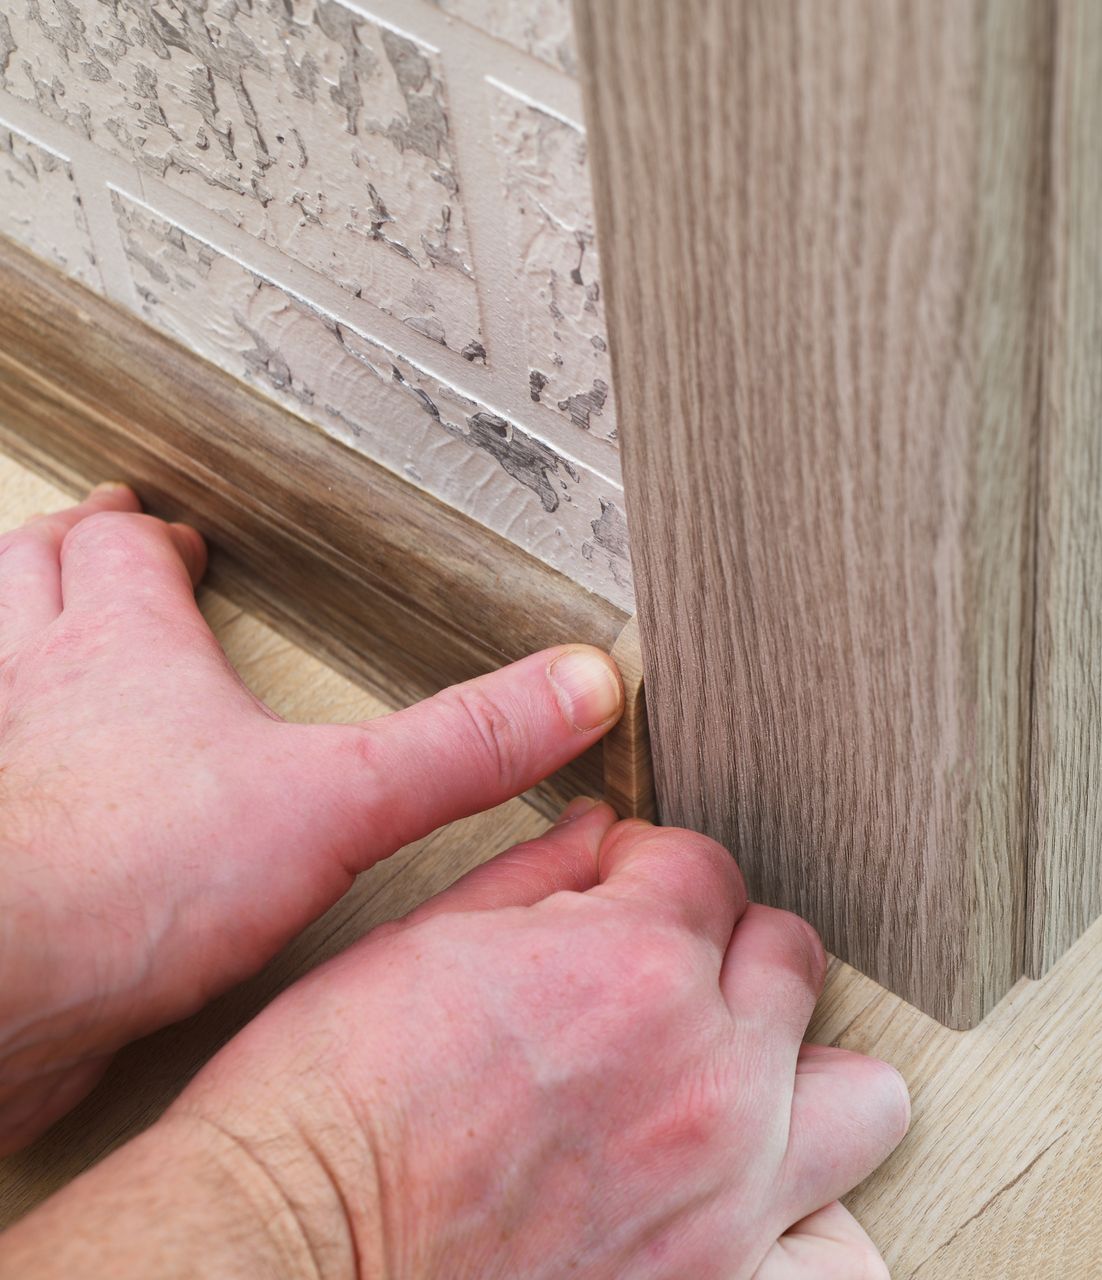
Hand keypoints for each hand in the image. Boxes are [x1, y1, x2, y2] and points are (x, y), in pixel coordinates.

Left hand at [0, 484, 625, 1149]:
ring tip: (50, 637)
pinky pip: (1, 790)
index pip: (126, 552)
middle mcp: (38, 691)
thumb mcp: (340, 801)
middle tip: (99, 545)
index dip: (155, 535)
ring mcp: (1, 775)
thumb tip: (575, 688)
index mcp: (124, 650)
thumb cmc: (122, 882)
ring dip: (16, 636)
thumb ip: (461, 748)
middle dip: (68, 556)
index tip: (183, 536)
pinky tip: (46, 801)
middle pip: (32, 579)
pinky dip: (18, 771)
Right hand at [0, 807, 908, 1278]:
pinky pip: (839, 1263)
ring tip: (729, 1092)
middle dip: (727, 952)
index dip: (651, 873)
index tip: (617, 899)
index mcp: (636, 965)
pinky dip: (813, 1229)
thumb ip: (537, 875)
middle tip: (662, 985)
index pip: (708, 867)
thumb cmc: (324, 1112)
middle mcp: (707, 1073)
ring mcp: (727, 1188)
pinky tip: (757, 1207)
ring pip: (861, 1095)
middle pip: (791, 958)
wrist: (275, 1255)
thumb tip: (601, 835)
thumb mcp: (418, 943)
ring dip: (800, 1076)